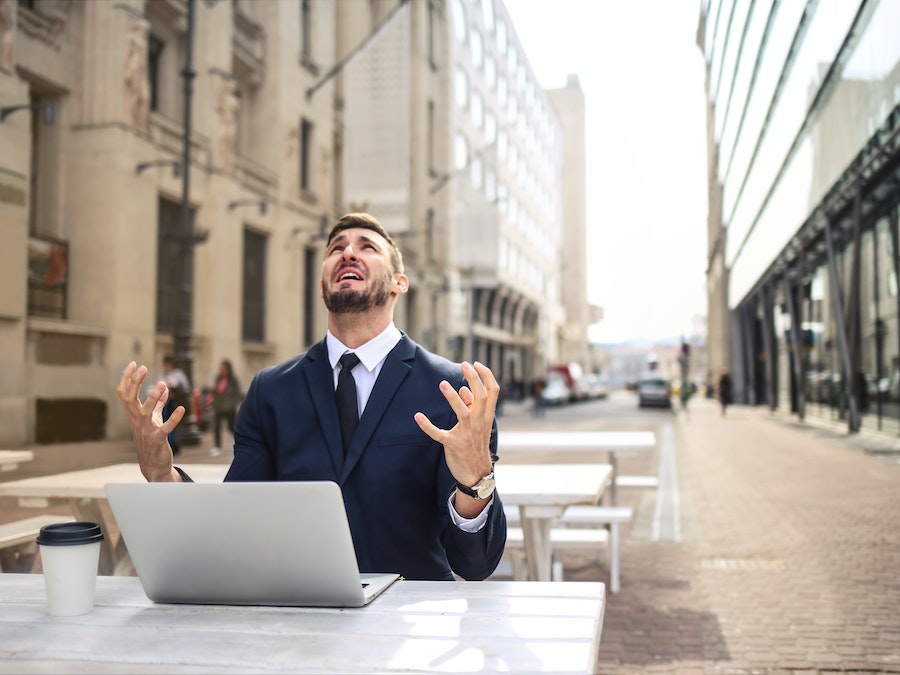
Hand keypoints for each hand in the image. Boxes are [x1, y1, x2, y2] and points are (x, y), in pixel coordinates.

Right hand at [115, 361, 182, 481]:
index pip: (124, 394)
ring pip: (145, 412)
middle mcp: (137, 421)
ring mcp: (146, 431)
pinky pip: (164, 429)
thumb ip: (158, 404)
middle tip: (142, 367)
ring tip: (162, 384)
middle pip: (130, 399)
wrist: (154, 466)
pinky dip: (173, 419)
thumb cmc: (152, 439)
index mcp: (134, 414)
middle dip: (135, 383)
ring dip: (153, 398)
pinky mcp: (158, 440)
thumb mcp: (154, 419)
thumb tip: (164, 388)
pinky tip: (181, 409)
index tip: (133, 363)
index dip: (127, 379)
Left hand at [414, 361, 498, 492]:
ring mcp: (466, 434)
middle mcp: (479, 422)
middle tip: (464, 364)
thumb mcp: (479, 425)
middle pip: (481, 396)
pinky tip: (418, 416)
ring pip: (462, 412)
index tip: (476, 364)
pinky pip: (439, 433)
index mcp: (486, 416)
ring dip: (452, 397)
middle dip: (473, 378)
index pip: (493, 391)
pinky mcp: (453, 444)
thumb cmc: (476, 445)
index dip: (486, 375)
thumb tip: (463, 390)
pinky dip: (427, 425)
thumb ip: (472, 407)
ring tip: (442, 384)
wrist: (477, 473)